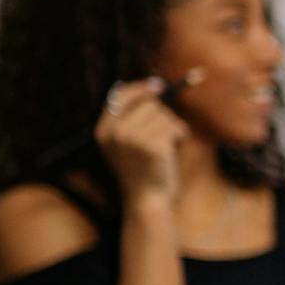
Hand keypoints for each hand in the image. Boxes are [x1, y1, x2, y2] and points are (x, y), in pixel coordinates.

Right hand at [96, 78, 187, 202]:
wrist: (147, 199)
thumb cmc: (142, 170)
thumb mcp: (125, 144)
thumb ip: (129, 118)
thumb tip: (150, 85)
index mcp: (104, 131)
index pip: (120, 97)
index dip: (140, 89)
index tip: (158, 85)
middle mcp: (115, 133)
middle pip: (148, 104)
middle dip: (162, 115)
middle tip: (163, 134)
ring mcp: (133, 139)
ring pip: (165, 114)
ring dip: (172, 127)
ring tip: (167, 145)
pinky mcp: (153, 146)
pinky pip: (174, 126)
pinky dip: (180, 134)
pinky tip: (175, 148)